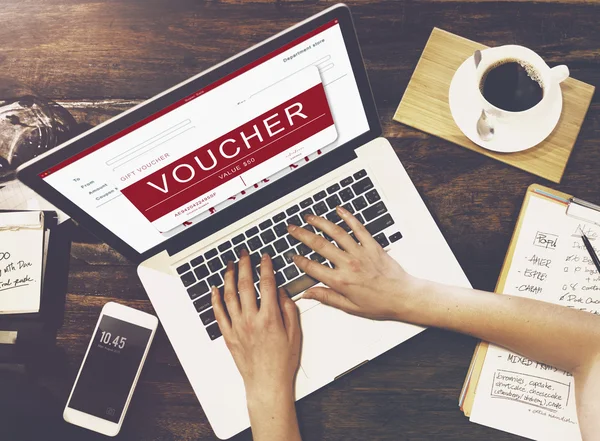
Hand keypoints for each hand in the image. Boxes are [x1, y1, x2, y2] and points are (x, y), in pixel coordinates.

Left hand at [211, 250, 300, 402]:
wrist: (267, 383)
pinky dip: (215, 299)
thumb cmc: (282, 362)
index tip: (265, 257)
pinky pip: (218, 313)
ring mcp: (238, 327)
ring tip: (230, 265)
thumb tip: (282, 292)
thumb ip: (288, 309)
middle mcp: (251, 320)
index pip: (267, 284)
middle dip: (245, 265)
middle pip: (246, 285)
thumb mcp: (295, 333)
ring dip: (229, 277)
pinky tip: (215, 289)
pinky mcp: (228, 335)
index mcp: (270, 318)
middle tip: (244, 254)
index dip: (266, 267)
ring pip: (229, 295)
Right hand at [288, 205, 421, 320]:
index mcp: (341, 281)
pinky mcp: (372, 245)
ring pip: (336, 232)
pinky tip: (339, 210)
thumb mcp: (350, 307)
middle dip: (302, 235)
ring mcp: (360, 252)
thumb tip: (308, 294)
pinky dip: (348, 217)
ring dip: (320, 222)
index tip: (292, 255)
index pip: (312, 267)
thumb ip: (327, 297)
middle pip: (319, 245)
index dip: (299, 261)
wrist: (403, 296)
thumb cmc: (380, 303)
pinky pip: (358, 227)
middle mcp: (348, 264)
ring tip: (309, 217)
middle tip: (292, 228)